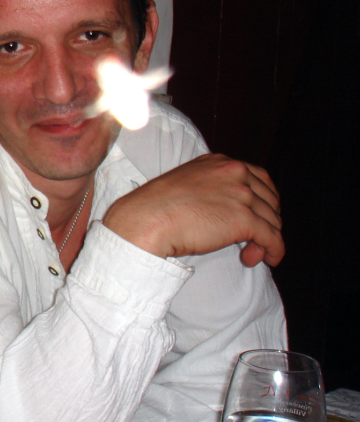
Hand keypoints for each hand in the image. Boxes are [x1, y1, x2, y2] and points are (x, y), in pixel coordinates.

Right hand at [102, 153, 283, 266]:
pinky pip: (272, 237)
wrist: (146, 220)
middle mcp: (234, 173)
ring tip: (251, 254)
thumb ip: (208, 188)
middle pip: (269, 199)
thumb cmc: (155, 207)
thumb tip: (223, 210)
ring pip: (272, 220)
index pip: (258, 178)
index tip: (258, 215)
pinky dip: (275, 250)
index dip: (262, 200)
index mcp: (219, 162)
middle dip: (266, 221)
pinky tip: (270, 259)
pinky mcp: (243, 219)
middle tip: (253, 239)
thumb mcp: (185, 184)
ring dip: (266, 240)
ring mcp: (241, 194)